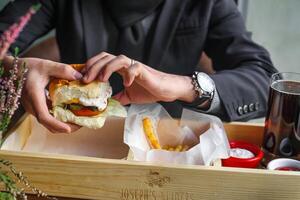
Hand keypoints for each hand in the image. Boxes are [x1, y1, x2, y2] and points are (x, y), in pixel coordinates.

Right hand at [19, 57, 81, 132]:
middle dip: (65, 127)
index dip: (57, 124)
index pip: (44, 116)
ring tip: (79, 120)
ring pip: (48, 123)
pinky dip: (60, 118)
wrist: (14, 69)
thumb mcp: (46, 65)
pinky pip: (49, 117)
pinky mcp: (37, 107)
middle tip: (81, 124)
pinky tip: (71, 113)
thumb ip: (63, 70)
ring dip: (63, 124)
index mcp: (34, 96)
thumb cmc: (28, 67)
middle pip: (48, 124)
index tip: (69, 129)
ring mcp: (34, 108)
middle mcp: (32, 106)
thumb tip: (80, 77)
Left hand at [82, 52, 196, 104]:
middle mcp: (126, 65)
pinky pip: (134, 68)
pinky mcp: (144, 71)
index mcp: (121, 69)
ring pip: (118, 58)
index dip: (91, 66)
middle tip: (86, 79)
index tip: (83, 77)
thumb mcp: (129, 96)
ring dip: (107, 68)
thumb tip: (105, 105)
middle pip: (106, 57)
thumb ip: (117, 97)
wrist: (166, 90)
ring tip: (101, 79)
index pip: (102, 61)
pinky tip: (125, 84)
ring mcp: (135, 66)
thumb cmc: (149, 90)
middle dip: (94, 66)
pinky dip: (128, 74)